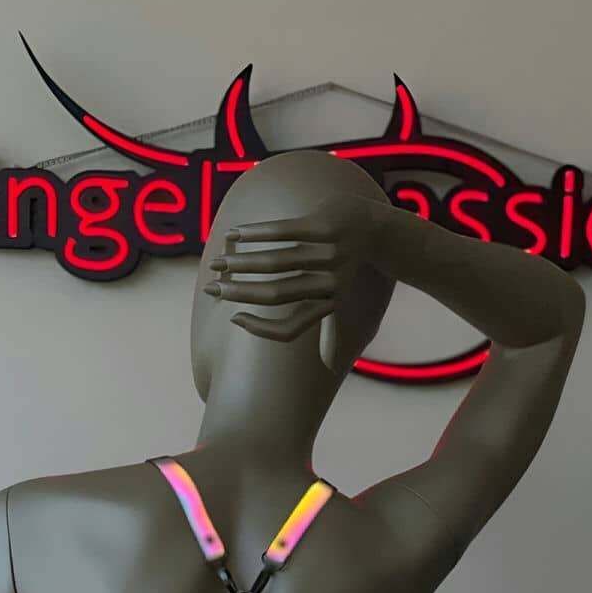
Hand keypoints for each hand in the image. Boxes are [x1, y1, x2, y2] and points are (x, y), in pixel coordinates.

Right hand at [207, 191, 387, 341]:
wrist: (380, 230)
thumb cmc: (354, 269)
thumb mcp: (346, 302)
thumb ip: (333, 332)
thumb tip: (330, 368)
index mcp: (326, 304)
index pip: (289, 330)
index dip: (260, 329)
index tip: (234, 319)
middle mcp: (326, 281)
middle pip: (275, 294)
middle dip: (238, 292)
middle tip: (211, 289)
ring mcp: (325, 251)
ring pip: (275, 261)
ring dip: (241, 262)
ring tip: (218, 263)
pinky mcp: (322, 224)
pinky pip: (283, 231)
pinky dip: (255, 233)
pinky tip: (234, 235)